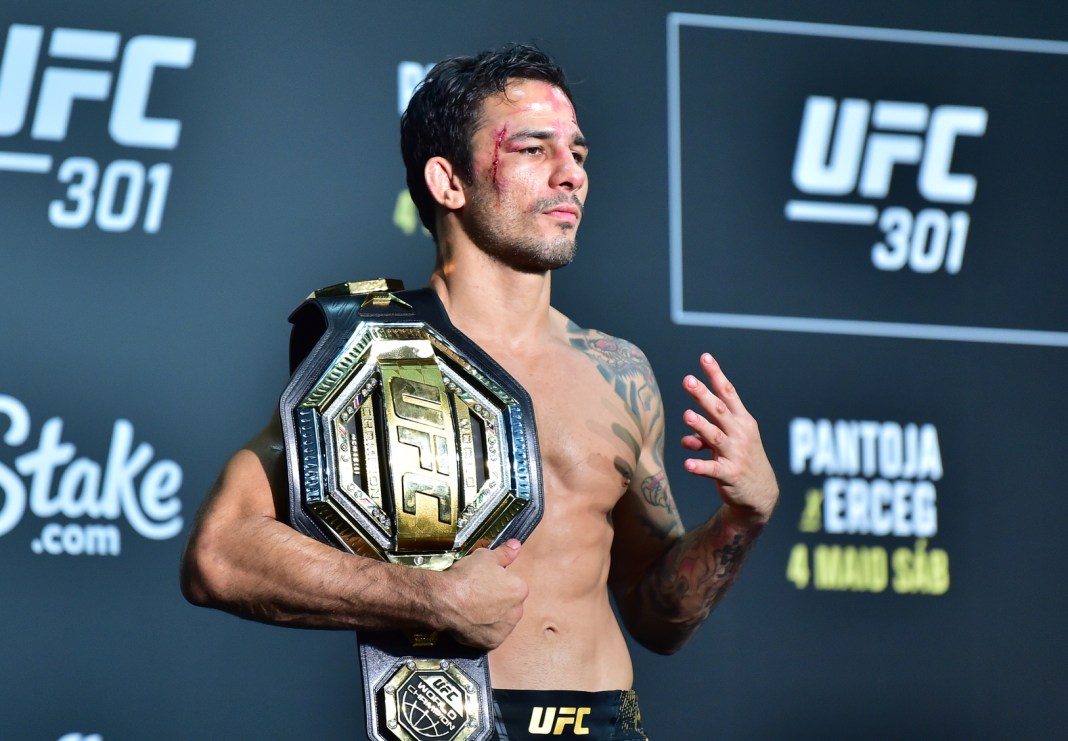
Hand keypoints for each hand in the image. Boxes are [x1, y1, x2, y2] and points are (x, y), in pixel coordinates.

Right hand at [441, 539, 527, 649]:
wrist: (446, 600)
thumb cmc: (467, 577)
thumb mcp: (486, 557)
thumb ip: (505, 553)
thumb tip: (516, 545)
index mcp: (519, 589)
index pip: (513, 586)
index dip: (498, 583)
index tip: (485, 582)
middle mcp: (517, 611)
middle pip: (509, 605)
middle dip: (497, 601)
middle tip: (477, 596)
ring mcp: (505, 629)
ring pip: (500, 621)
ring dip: (491, 617)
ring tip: (473, 609)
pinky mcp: (492, 642)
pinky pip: (489, 635)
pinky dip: (482, 631)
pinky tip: (470, 622)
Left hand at [681, 353, 778, 525]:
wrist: (760, 495)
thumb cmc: (741, 460)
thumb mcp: (727, 443)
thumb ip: (704, 436)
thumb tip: (685, 439)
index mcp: (742, 421)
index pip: (728, 393)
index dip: (716, 375)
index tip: (704, 357)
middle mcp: (740, 434)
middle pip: (720, 411)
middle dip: (704, 395)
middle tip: (688, 380)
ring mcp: (736, 454)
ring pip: (716, 437)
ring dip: (701, 426)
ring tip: (686, 415)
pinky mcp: (730, 475)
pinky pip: (713, 469)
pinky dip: (700, 466)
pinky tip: (687, 464)